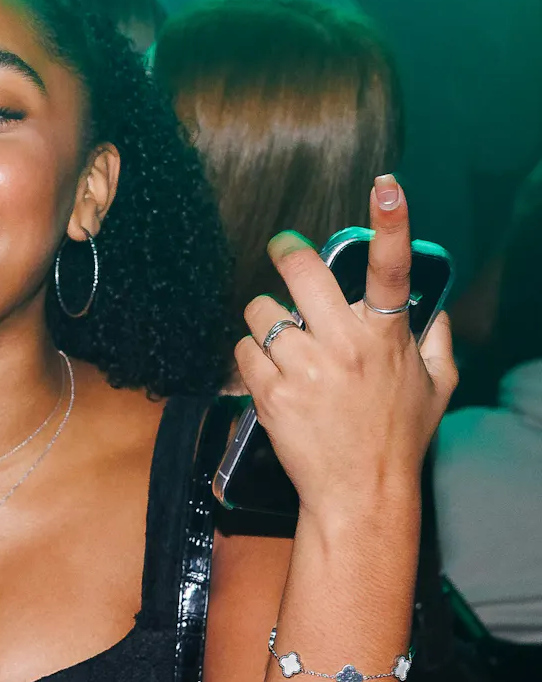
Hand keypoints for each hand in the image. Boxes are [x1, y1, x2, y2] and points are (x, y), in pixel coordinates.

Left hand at [234, 175, 457, 520]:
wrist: (358, 494)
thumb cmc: (397, 441)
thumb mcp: (436, 389)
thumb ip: (438, 344)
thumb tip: (436, 312)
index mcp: (387, 336)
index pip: (393, 268)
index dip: (390, 221)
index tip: (385, 186)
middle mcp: (346, 345)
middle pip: (302, 271)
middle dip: (287, 252)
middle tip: (283, 248)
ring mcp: (305, 369)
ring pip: (262, 310)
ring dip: (266, 318)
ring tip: (280, 340)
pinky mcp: (271, 393)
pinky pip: (244, 349)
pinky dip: (251, 356)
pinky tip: (269, 373)